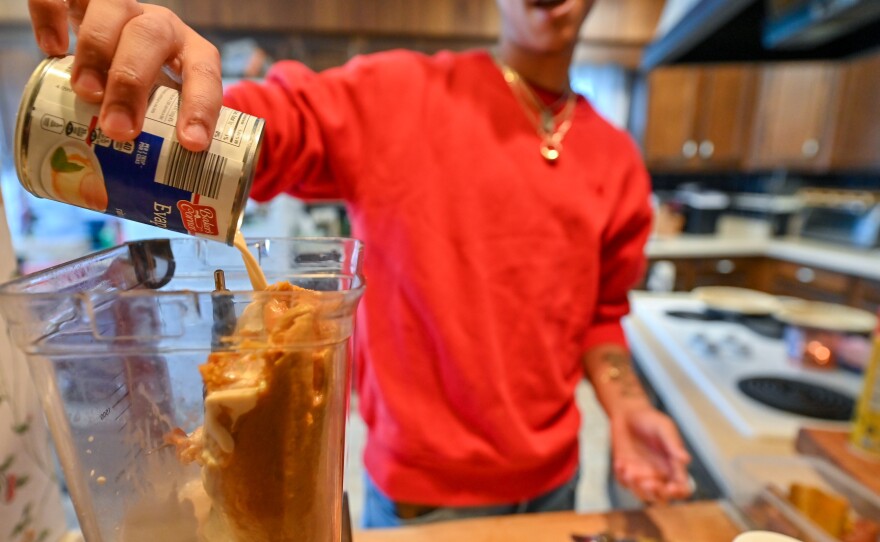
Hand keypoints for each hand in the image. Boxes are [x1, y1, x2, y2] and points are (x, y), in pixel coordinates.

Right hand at [28, 0, 221, 150]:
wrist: (125, 46)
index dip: (202, 106)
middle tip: (119, 129)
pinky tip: (51, 49)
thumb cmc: (150, 90)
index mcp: (192, 52)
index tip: (191, 144)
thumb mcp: (166, 112)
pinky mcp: (83, 1)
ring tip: (86, 94)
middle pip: (151, 37)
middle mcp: (160, 26)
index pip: (206, 71)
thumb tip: (162, 206)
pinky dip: (52, 16)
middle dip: (134, 84)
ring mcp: (122, 9)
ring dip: (98, 54)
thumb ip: (166, 143)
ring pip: (112, 12)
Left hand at [609, 405, 691, 503]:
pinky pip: (624, 483)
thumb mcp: (664, 427)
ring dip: (636, 487)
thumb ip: (673, 444)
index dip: (679, 492)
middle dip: (655, 493)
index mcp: (674, 466)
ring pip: (642, 494)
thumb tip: (686, 460)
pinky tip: (619, 462)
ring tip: (628, 469)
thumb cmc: (650, 418)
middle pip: (662, 496)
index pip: (682, 488)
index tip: (671, 487)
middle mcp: (659, 474)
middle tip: (647, 481)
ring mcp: (642, 474)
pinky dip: (622, 476)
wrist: (626, 412)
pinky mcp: (626, 471)